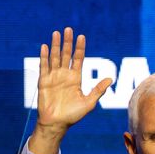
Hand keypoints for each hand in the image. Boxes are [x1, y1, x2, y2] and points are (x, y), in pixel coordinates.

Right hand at [27, 28, 110, 153]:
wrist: (56, 123)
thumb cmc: (73, 115)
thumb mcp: (89, 103)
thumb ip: (98, 90)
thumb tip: (111, 79)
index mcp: (75, 79)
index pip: (78, 59)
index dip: (80, 48)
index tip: (82, 36)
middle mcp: (64, 75)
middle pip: (66, 55)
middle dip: (67, 42)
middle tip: (68, 29)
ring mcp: (53, 77)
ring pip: (55, 57)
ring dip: (55, 45)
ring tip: (56, 33)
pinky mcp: (43, 81)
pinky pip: (43, 66)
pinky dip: (44, 56)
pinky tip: (45, 46)